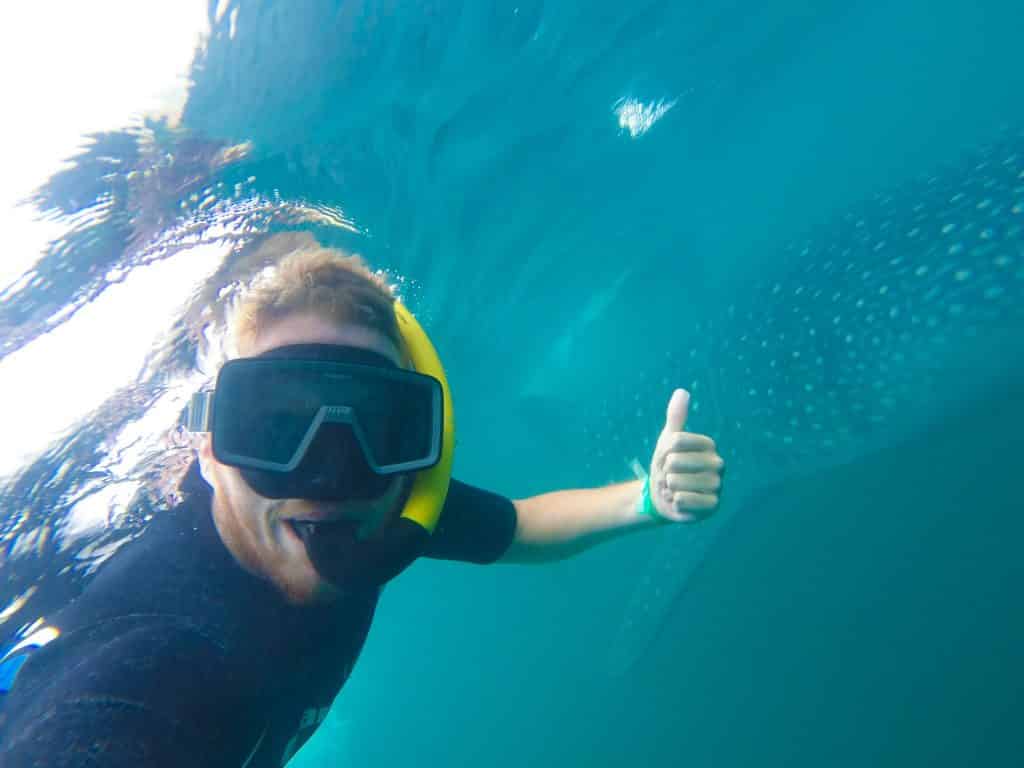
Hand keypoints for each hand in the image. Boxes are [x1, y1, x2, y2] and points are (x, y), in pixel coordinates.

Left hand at [647, 388, 723, 521]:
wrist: (664, 496)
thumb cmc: (668, 465)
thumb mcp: (668, 440)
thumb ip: (676, 417)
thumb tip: (682, 391)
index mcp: (709, 445)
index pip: (675, 441)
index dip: (662, 452)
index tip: (667, 458)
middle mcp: (718, 463)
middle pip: (674, 462)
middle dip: (663, 472)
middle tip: (670, 477)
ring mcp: (717, 485)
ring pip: (676, 482)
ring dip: (667, 488)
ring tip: (674, 490)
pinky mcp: (713, 506)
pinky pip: (684, 500)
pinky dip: (674, 502)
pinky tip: (679, 502)